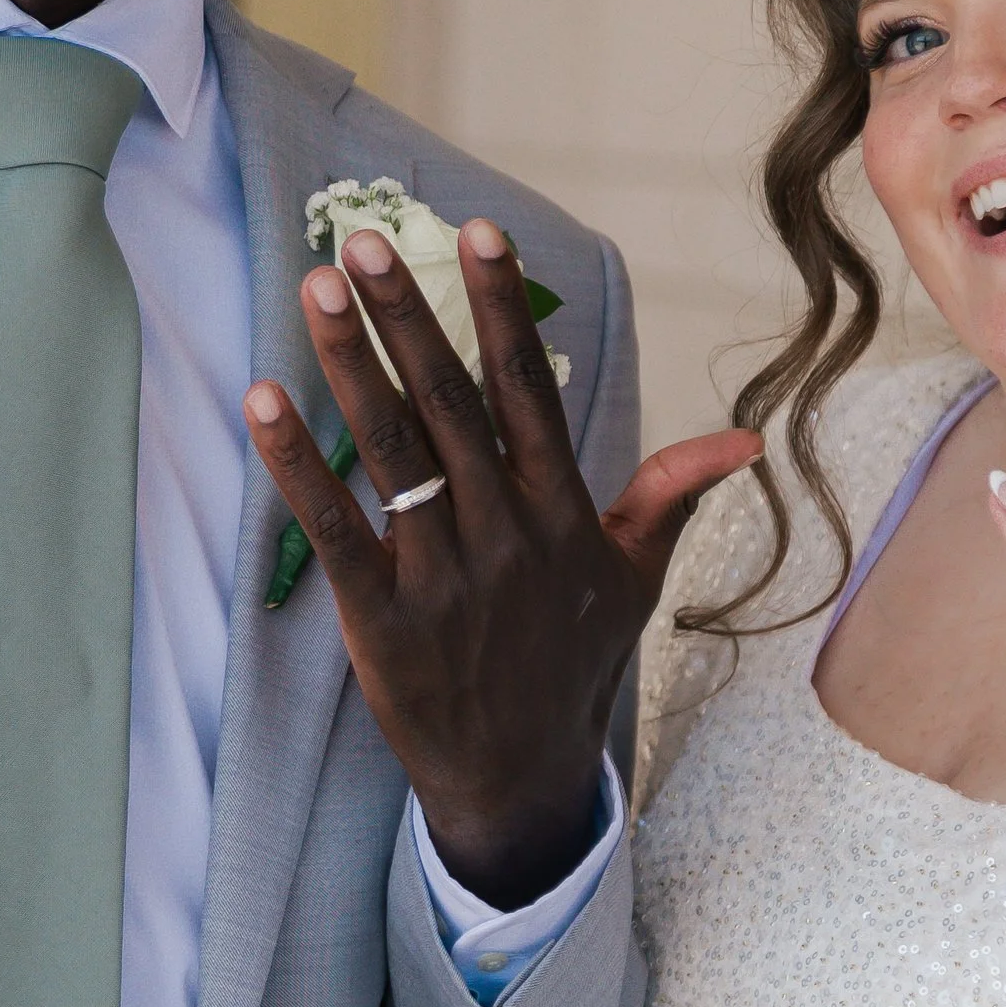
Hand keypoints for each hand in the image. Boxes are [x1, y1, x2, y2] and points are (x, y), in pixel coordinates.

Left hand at [245, 219, 756, 908]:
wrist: (521, 775)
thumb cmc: (572, 666)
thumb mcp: (634, 581)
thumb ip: (669, 499)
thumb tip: (743, 442)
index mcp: (561, 512)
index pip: (530, 389)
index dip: (502, 308)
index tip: (479, 231)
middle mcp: (504, 533)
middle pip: (450, 402)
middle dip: (406, 315)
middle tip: (364, 240)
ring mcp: (442, 576)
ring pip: (392, 450)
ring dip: (348, 364)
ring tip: (316, 289)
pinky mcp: (382, 619)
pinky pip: (333, 528)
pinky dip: (296, 464)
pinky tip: (262, 402)